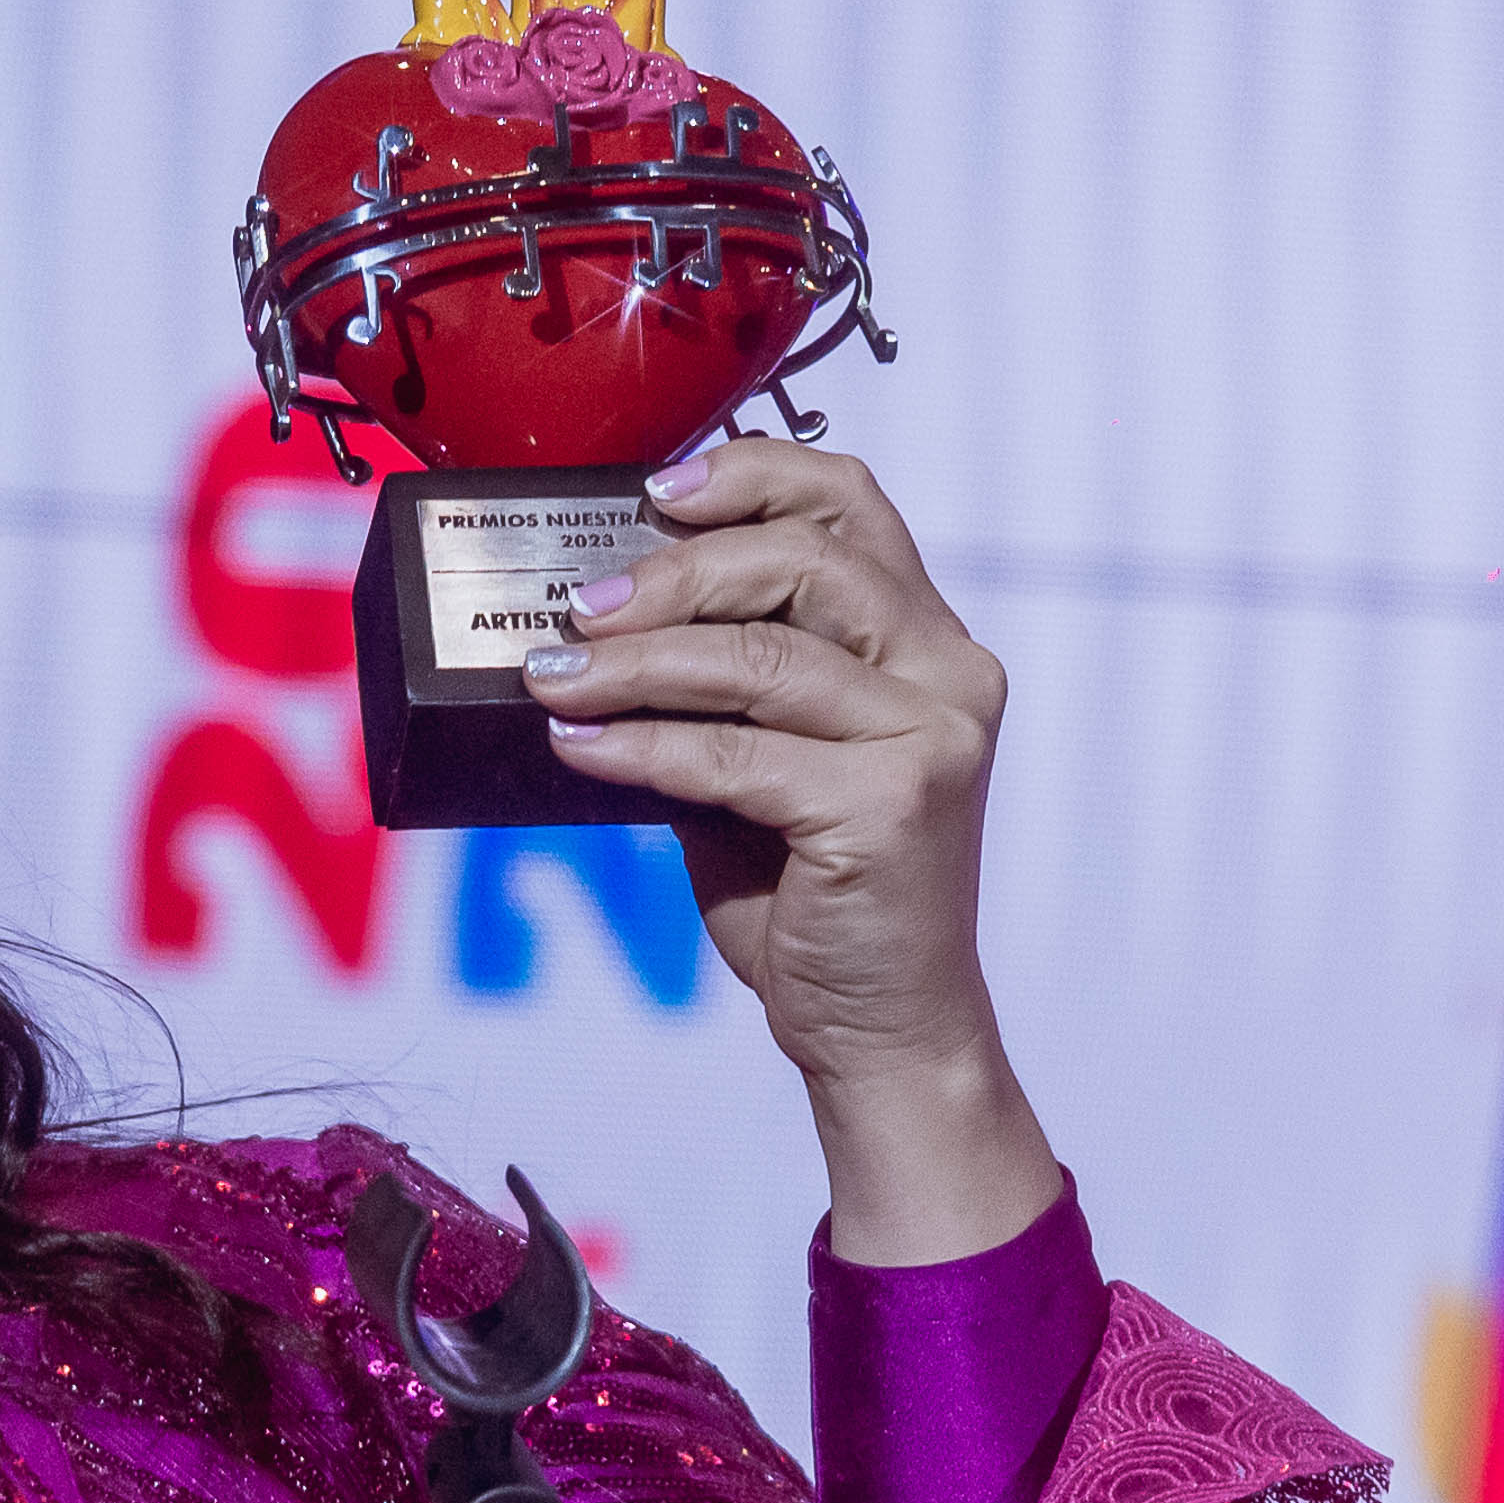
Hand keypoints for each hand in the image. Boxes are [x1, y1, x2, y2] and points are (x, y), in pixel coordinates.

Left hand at [516, 439, 1065, 1263]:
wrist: (878, 1028)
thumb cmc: (813, 897)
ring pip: (764, 656)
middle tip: (578, 608)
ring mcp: (932, 737)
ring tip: (554, 675)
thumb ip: (716, 689)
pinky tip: (582, 747)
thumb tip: (592, 629)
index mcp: (928, 642)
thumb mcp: (761, 766)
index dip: (751, 475)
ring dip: (638, 662)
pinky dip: (645, 745)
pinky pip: (740, 754)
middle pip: (805, 561)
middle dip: (672, 572)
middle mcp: (949, 674)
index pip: (851, 505)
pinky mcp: (893, 806)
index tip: (652, 489)